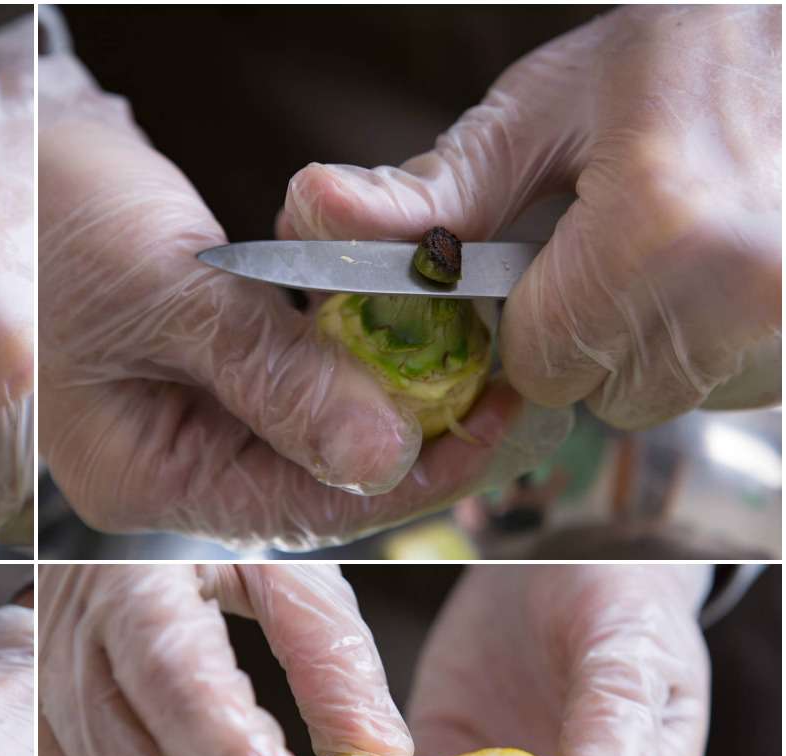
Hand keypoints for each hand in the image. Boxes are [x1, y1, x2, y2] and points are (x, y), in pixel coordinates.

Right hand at [38, 52, 567, 549]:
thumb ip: (277, 378)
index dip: (406, 472)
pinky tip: (414, 324)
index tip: (495, 422)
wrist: (18, 152)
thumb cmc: (61, 219)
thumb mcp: (173, 296)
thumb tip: (386, 456)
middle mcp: (172, 466)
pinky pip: (303, 385)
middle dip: (416, 435)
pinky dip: (357, 355)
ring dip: (395, 392)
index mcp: (146, 476)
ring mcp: (191, 423)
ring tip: (481, 355)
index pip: (298, 505)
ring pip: (319, 433)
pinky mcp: (212, 376)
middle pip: (316, 480)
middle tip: (511, 388)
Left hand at [279, 6, 780, 428]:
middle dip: (582, 334)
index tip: (545, 258)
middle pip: (599, 391)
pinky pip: (732, 385)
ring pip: (666, 398)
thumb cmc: (685, 55)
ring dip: (648, 344)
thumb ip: (432, 191)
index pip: (536, 360)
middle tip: (612, 245)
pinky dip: (712, 345)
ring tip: (672, 249)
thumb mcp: (544, 109)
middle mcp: (743, 289)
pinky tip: (720, 269)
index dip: (522, 317)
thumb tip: (314, 214)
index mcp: (659, 227)